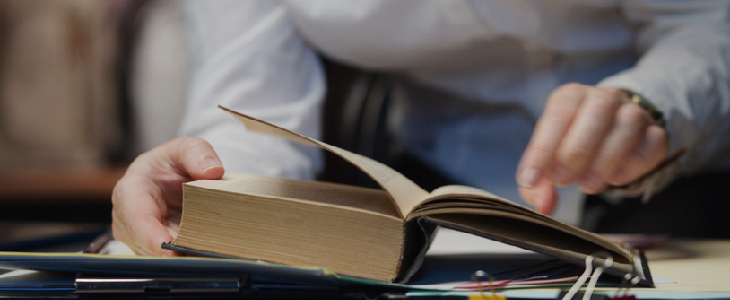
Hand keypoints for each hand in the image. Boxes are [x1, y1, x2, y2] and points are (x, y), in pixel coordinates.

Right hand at [112, 137, 223, 255]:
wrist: (170, 175)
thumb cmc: (172, 161)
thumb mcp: (187, 147)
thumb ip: (198, 153)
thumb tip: (212, 171)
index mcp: (130, 191)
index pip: (138, 220)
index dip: (153, 238)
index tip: (173, 250)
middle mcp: (127, 220)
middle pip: (147, 244)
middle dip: (174, 253)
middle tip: (204, 256)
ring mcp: (138, 237)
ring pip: (158, 256)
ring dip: (182, 258)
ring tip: (208, 256)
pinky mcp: (151, 248)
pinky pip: (167, 258)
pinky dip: (185, 258)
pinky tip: (204, 256)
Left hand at [516, 84, 666, 214]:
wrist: (608, 131)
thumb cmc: (569, 145)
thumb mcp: (547, 159)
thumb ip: (538, 184)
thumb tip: (545, 205)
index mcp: (570, 98)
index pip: (556, 116)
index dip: (542, 150)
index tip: (532, 179)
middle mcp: (603, 97)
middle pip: (597, 111)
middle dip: (577, 151)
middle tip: (564, 180)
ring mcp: (632, 111)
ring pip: (628, 124)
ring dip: (606, 159)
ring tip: (588, 185)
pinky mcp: (654, 131)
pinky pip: (652, 142)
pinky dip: (635, 163)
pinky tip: (616, 179)